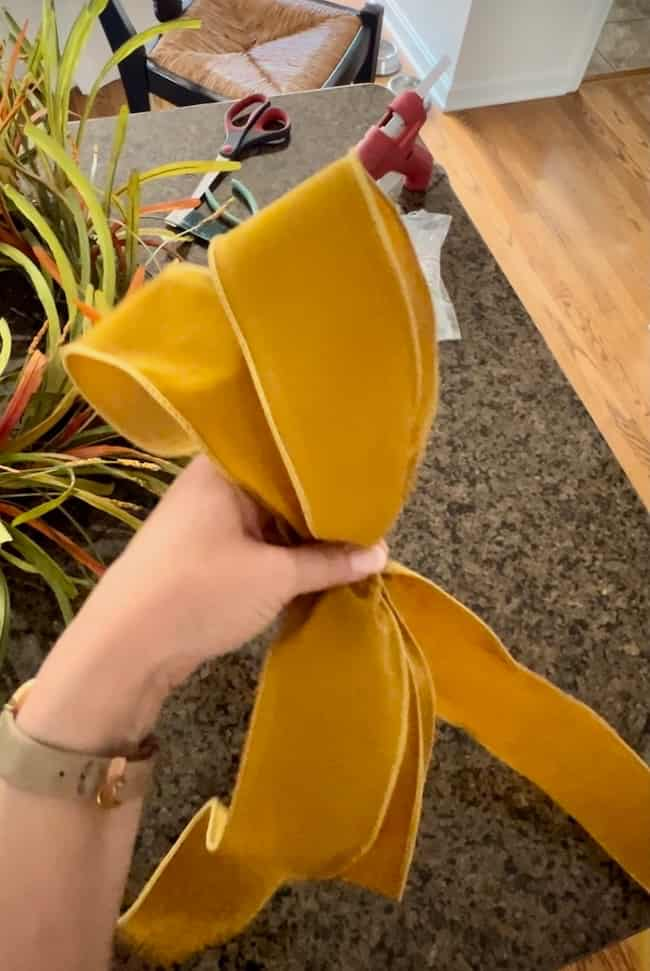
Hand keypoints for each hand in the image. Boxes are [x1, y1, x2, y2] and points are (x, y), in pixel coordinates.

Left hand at [18, 457, 386, 752]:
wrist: (125, 647)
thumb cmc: (200, 592)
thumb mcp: (276, 576)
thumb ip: (331, 562)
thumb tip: (380, 552)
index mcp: (224, 468)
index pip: (287, 453)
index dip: (330, 467)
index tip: (371, 478)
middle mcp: (212, 484)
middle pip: (280, 487)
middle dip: (321, 507)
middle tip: (374, 514)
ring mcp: (204, 520)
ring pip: (268, 518)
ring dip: (302, 536)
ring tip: (357, 539)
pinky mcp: (202, 554)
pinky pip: (254, 543)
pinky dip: (282, 554)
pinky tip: (317, 564)